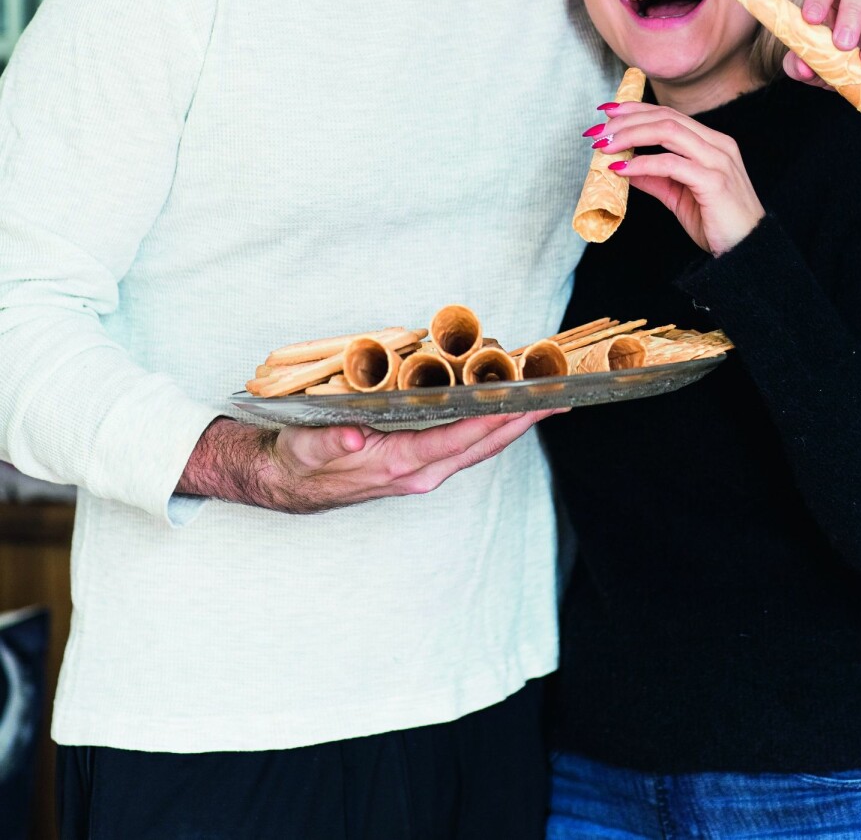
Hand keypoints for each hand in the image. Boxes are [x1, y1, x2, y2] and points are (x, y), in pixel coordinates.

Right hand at [178, 410, 560, 511]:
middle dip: (520, 422)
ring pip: (478, 446)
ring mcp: (422, 470)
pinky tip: (504, 408)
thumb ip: (334, 444)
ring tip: (544, 399)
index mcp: (398, 466)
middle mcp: (419, 472)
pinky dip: (489, 425)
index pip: (457, 440)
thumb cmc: (299, 460)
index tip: (526, 404)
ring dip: (512, 424)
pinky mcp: (419, 462)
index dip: (494, 421)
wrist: (285, 481)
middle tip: (558, 397)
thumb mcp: (309, 449)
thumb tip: (357, 441)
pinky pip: (465, 443)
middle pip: (481, 445)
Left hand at [592, 103, 763, 254]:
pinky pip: (671, 164)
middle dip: (626, 120)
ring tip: (605, 146)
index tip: (606, 113)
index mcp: (712, 143)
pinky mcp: (713, 181)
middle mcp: (717, 144)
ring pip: (668, 132)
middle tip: (597, 131)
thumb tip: (623, 167)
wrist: (747, 251)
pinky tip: (622, 169)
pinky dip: (643, 164)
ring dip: (630, 136)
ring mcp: (718, 161)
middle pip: (665, 118)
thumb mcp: (679, 196)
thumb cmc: (717, 223)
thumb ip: (655, 178)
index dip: (635, 110)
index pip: (669, 115)